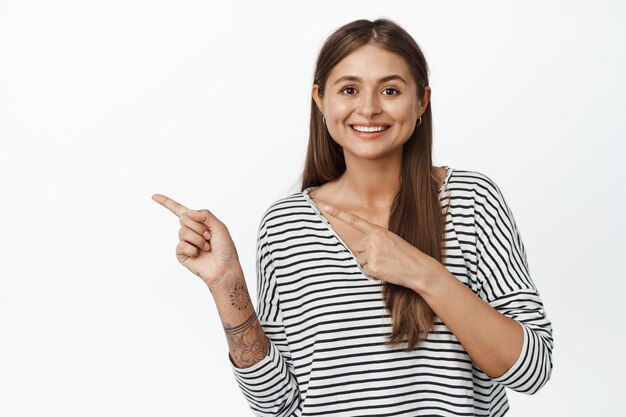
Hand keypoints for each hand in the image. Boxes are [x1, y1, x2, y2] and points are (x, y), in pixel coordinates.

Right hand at [152, 194, 240, 288]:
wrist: (224, 268)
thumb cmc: (225, 248)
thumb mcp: (219, 226)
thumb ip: (205, 215)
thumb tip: (188, 213)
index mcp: (198, 222)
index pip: (180, 210)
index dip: (166, 202)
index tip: (154, 196)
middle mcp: (190, 231)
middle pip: (183, 218)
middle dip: (198, 227)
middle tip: (209, 236)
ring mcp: (184, 242)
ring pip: (183, 232)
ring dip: (198, 239)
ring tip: (207, 247)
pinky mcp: (181, 254)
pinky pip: (181, 245)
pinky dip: (192, 249)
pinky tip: (198, 254)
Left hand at [323, 204, 443, 290]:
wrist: (417, 268)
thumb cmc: (404, 254)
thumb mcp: (390, 239)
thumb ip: (374, 238)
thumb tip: (359, 247)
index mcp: (377, 231)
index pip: (354, 220)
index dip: (339, 213)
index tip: (326, 207)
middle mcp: (372, 240)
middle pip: (356, 247)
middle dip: (366, 253)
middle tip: (383, 256)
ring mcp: (371, 254)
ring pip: (360, 259)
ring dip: (370, 263)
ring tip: (386, 263)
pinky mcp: (372, 267)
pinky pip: (365, 270)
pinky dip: (373, 272)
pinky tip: (385, 270)